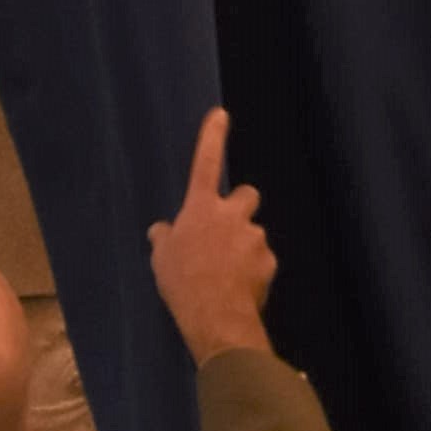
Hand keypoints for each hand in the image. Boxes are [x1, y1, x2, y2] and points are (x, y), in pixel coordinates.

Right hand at [148, 109, 275, 360]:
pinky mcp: (269, 261)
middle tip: (227, 230)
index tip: (221, 114)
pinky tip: (240, 288)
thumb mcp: (161, 259)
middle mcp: (231, 215)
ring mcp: (254, 237)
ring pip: (253, 233)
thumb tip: (161, 230)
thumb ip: (164, 238)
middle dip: (239, 208)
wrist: (215, 316)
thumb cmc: (181, 282)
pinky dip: (253, 270)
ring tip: (227, 274)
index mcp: (200, 208)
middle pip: (246, 195)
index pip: (205, 163)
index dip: (212, 137)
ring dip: (244, 246)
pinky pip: (261, 260)